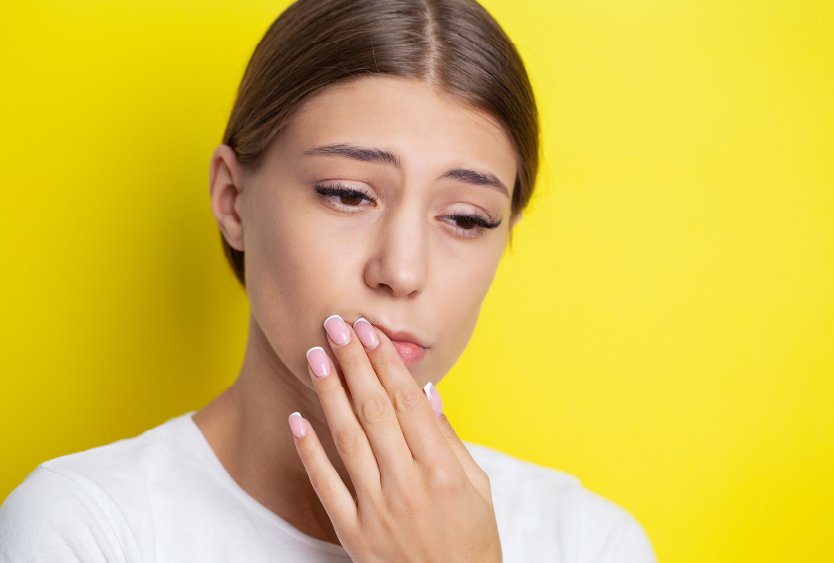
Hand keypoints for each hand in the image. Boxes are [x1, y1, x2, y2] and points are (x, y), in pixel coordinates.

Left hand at [287, 314, 501, 562]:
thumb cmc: (472, 539)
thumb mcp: (477, 486)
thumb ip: (449, 438)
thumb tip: (426, 391)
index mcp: (442, 469)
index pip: (406, 401)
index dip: (385, 362)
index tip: (369, 332)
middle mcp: (408, 484)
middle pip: (374, 410)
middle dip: (353, 362)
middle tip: (336, 325)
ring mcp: (377, 509)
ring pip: (347, 438)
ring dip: (329, 392)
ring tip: (316, 355)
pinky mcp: (353, 533)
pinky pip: (326, 485)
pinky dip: (309, 451)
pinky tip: (297, 419)